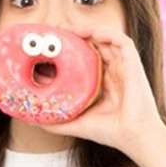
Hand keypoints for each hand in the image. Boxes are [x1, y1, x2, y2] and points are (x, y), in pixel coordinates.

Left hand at [42, 27, 165, 157]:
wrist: (134, 138)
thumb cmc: (110, 132)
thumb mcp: (75, 123)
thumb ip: (55, 122)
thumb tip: (32, 120)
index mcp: (103, 82)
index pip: (86, 58)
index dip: (71, 49)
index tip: (52, 45)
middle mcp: (114, 71)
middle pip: (94, 45)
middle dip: (76, 35)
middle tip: (55, 31)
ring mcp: (124, 67)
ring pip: (107, 39)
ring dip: (89, 30)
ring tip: (69, 28)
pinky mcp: (134, 65)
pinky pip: (123, 42)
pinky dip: (108, 34)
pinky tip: (92, 33)